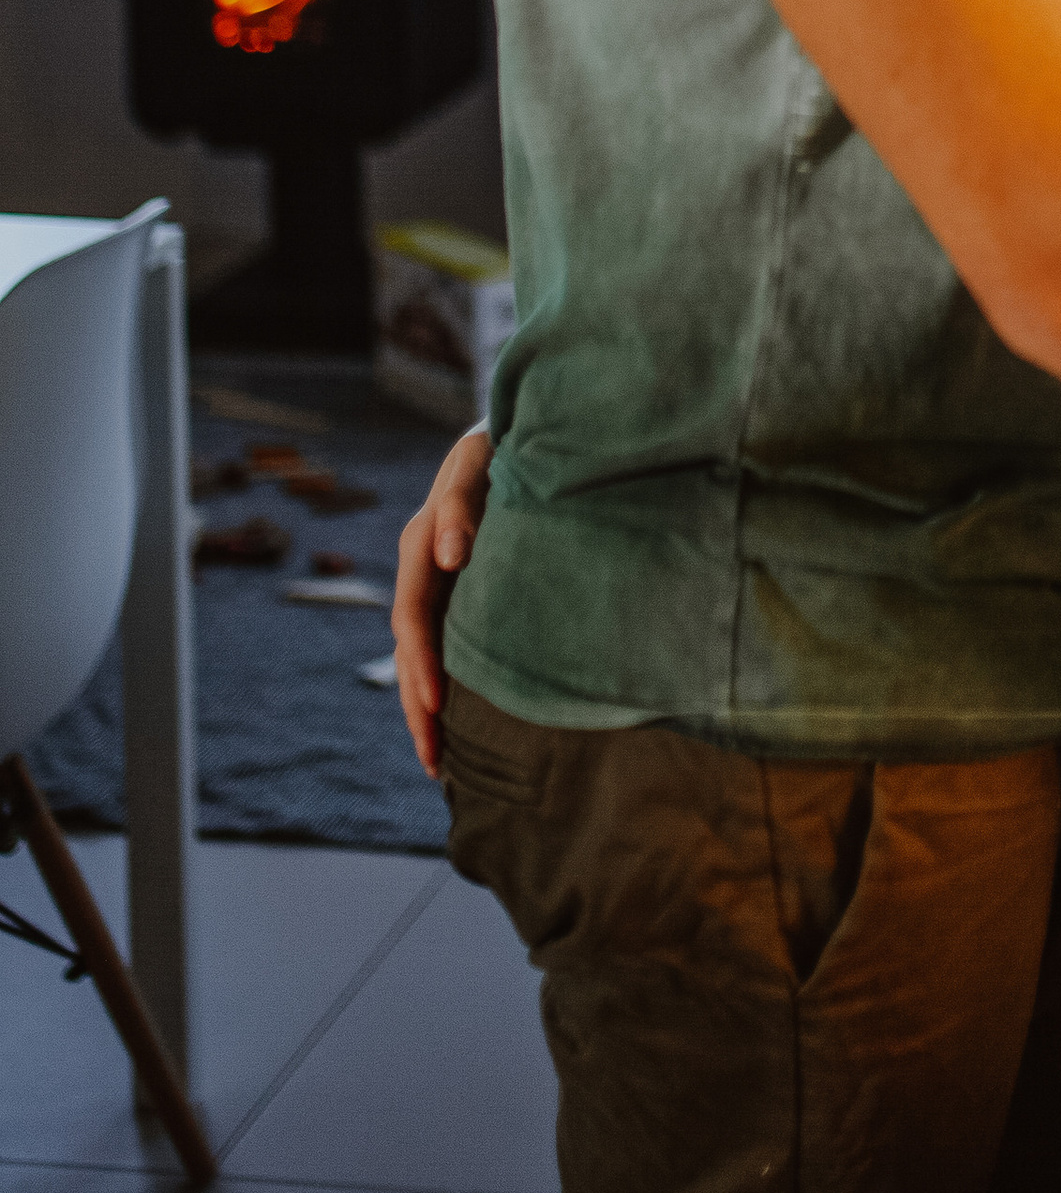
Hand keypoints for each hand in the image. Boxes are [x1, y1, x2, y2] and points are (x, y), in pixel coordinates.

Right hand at [390, 425, 491, 775]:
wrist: (516, 428)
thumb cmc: (501, 442)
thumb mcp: (478, 462)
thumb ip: (460, 504)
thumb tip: (449, 554)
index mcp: (421, 545)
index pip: (414, 618)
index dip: (422, 665)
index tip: (437, 709)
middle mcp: (423, 569)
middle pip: (412, 650)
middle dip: (418, 707)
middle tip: (435, 762)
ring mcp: (438, 582)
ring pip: (424, 657)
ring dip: (426, 708)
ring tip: (439, 763)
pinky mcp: (460, 590)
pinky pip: (445, 645)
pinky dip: (445, 685)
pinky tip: (460, 721)